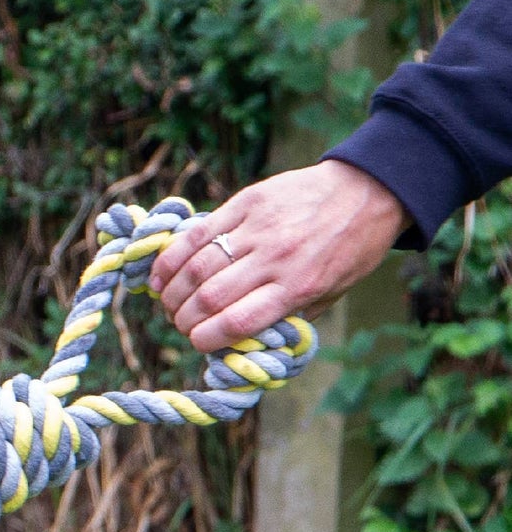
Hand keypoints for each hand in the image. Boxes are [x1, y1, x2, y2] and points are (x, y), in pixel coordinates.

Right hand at [147, 160, 408, 352]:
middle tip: (180, 323)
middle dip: (185, 318)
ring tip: (169, 303)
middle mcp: (275, 258)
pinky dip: (172, 257)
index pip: (236, 323)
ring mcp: (258, 228)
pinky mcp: (247, 203)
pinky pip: (198, 233)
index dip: (206, 339)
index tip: (198, 342)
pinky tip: (161, 275)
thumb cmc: (350, 250)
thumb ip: (290, 318)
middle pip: (210, 297)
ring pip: (198, 266)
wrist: (369, 189)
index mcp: (298, 286)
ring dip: (174, 291)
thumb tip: (243, 341)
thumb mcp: (331, 295)